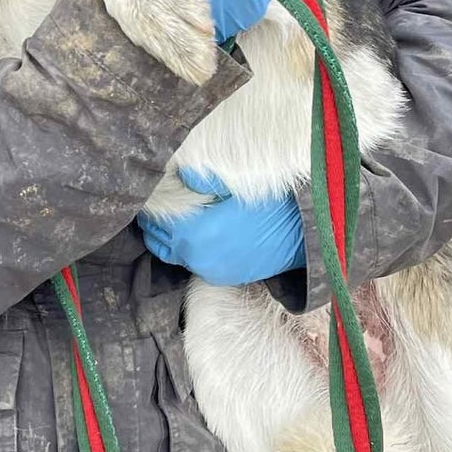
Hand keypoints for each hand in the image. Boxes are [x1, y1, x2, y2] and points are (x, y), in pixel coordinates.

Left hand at [137, 168, 306, 284]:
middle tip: (153, 207)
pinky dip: (186, 251)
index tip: (148, 195)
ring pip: (173, 255)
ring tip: (167, 222)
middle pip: (158, 240)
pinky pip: (193, 264)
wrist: (302, 235)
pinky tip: (191, 236)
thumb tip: (179, 173)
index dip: (150, 206)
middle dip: (154, 224)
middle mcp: (195, 256)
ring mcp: (208, 270)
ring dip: (167, 239)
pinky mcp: (222, 277)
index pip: (155, 220)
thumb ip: (201, 179)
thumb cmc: (268, 205)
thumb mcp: (234, 184)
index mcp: (192, 232)